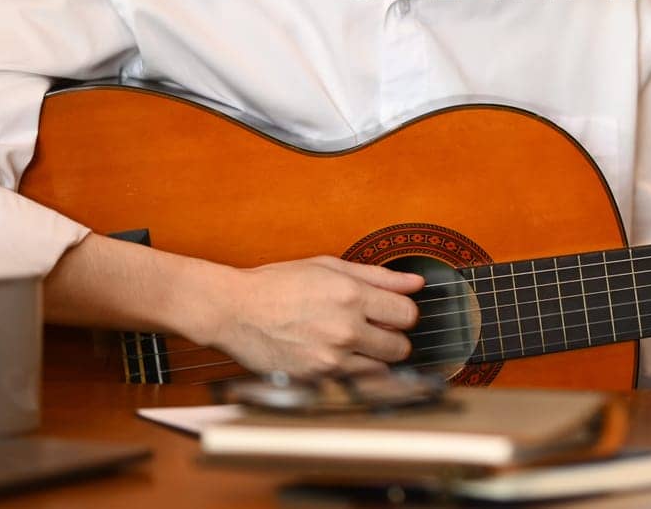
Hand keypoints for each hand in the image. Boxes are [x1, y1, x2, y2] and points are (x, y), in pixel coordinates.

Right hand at [205, 255, 424, 378]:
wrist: (235, 310)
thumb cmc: (278, 284)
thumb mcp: (329, 267)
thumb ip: (378, 276)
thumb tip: (416, 282)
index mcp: (352, 296)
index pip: (408, 314)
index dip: (403, 313)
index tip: (391, 313)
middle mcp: (346, 329)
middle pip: (400, 346)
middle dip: (392, 338)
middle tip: (373, 330)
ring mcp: (331, 358)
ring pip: (380, 370)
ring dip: (373, 359)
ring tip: (351, 344)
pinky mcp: (315, 380)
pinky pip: (353, 384)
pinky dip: (351, 374)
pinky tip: (334, 357)